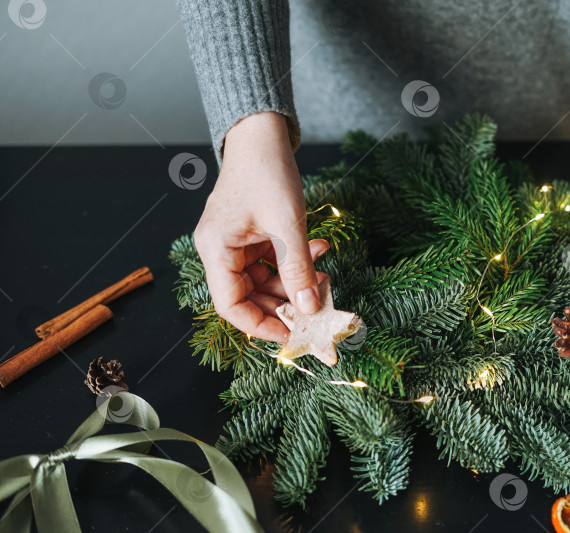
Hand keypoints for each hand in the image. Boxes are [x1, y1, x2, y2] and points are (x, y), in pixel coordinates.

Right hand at [194, 111, 328, 342]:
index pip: (231, 306)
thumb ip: (298, 269)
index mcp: (216, 250)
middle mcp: (220, 250)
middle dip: (286, 303)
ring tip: (324, 275)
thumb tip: (308, 308)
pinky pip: (273, 260)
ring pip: (265, 280)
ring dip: (296, 282)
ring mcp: (236, 243)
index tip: (293, 334)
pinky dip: (296, 261)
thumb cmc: (267, 172)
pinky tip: (319, 249)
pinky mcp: (252, 235)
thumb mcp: (287, 224)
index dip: (261, 325)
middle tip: (319, 307)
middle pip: (250, 296)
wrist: (263, 133)